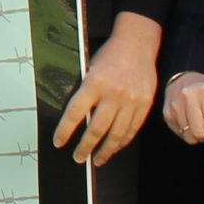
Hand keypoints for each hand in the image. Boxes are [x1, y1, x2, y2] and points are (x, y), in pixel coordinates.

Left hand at [53, 13, 159, 165]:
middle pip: (96, 129)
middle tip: (78, 158)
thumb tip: (75, 118)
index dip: (65, 131)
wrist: (137, 43)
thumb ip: (85, 92)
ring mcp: (131, 100)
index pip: (75, 113)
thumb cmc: (109, 55)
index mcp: (94, 83)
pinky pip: (133, 128)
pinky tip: (115, 147)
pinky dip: (123, 141)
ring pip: (117, 133)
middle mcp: (113, 94)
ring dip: (106, 150)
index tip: (58, 142)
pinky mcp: (145, 104)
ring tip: (97, 160)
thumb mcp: (90, 68)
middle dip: (85, 147)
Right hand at [161, 72, 203, 168]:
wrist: (185, 77)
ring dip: (196, 134)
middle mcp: (189, 97)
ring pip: (189, 136)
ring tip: (198, 121)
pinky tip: (188, 119)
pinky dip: (186, 131)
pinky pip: (179, 133)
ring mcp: (175, 105)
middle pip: (199, 134)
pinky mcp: (166, 112)